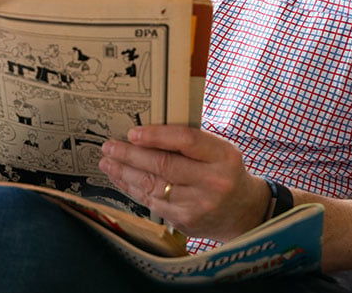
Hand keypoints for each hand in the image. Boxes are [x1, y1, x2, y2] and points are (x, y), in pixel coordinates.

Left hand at [98, 125, 269, 242]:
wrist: (245, 212)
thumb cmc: (225, 172)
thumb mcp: (219, 151)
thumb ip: (190, 141)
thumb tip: (146, 131)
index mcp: (223, 156)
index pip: (186, 141)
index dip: (157, 136)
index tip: (133, 133)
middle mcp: (213, 181)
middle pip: (164, 165)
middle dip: (130, 155)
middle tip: (109, 146)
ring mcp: (198, 204)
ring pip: (153, 185)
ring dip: (124, 173)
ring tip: (107, 162)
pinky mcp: (185, 221)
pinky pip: (152, 202)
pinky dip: (132, 189)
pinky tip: (121, 179)